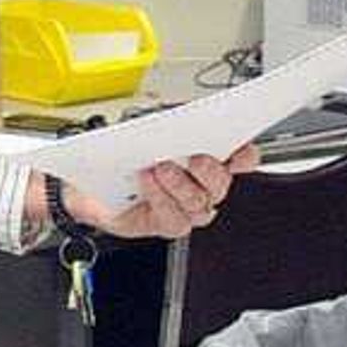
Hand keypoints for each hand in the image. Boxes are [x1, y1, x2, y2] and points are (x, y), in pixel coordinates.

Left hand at [54, 143, 259, 241]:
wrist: (100, 184)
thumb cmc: (131, 155)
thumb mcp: (152, 128)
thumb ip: (173, 124)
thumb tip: (184, 121)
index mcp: (212, 159)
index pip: (243, 160)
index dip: (245, 156)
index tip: (240, 147)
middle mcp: (206, 187)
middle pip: (222, 183)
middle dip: (210, 170)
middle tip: (196, 157)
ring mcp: (191, 209)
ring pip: (198, 203)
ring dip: (179, 184)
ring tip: (160, 167)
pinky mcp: (171, 225)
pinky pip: (175, 218)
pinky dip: (160, 198)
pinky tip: (147, 182)